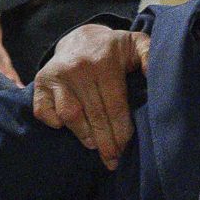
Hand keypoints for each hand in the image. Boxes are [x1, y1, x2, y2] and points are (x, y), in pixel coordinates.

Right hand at [31, 26, 150, 168]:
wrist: (80, 38)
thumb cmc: (113, 50)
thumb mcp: (136, 44)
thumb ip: (150, 55)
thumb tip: (159, 75)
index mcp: (105, 62)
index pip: (115, 105)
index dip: (121, 131)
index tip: (125, 148)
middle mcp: (79, 67)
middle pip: (95, 115)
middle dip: (105, 143)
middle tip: (112, 161)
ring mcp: (57, 75)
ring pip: (70, 115)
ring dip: (83, 135)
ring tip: (94, 146)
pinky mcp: (41, 82)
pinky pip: (44, 110)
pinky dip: (54, 122)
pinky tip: (67, 129)